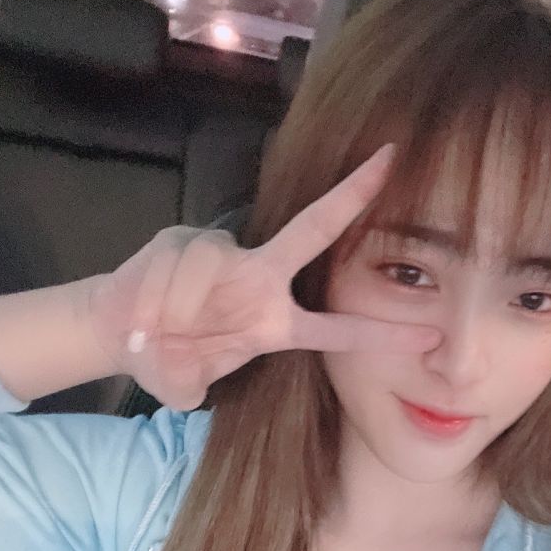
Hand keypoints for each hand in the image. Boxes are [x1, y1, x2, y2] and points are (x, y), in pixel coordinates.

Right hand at [83, 145, 438, 409]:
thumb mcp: (186, 381)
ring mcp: (225, 253)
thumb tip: (192, 386)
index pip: (339, 326)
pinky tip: (144, 315)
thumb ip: (194, 381)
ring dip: (182, 303)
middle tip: (388, 163)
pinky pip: (177, 262)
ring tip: (158, 331)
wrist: (120, 331)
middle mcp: (261, 277)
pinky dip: (158, 295)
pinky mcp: (181, 238)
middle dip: (350, 197)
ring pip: (214, 261)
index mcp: (276, 322)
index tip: (430, 336)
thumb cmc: (169, 356)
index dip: (382, 331)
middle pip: (313, 230)